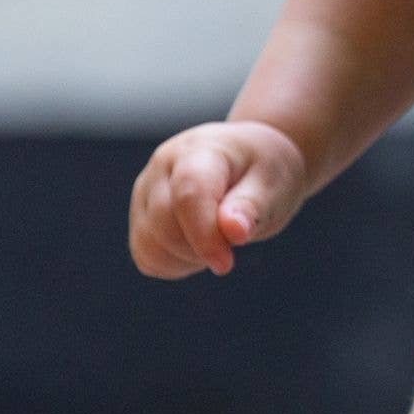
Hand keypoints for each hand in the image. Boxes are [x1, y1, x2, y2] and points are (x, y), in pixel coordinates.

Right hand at [128, 120, 308, 278]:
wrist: (248, 159)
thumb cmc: (262, 169)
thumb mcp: (273, 182)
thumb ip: (252, 206)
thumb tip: (233, 231)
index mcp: (199, 149)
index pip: (188, 195)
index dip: (204, 236)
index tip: (226, 263)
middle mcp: (162, 166)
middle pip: (163, 223)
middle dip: (200, 249)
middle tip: (233, 242)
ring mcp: (145, 191)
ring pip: (148, 244)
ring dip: (186, 259)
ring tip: (219, 240)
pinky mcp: (140, 216)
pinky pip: (145, 255)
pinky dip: (173, 264)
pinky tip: (199, 248)